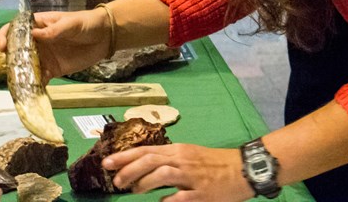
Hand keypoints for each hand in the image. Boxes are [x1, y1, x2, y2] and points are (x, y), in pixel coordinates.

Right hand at [0, 10, 109, 81]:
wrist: (104, 37)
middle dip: (9, 59)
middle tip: (10, 68)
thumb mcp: (70, 23)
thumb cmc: (85, 23)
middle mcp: (36, 41)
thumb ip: (54, 30)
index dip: (5, 36)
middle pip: (16, 49)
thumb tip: (34, 34)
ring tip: (17, 83)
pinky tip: (31, 92)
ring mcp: (43, 56)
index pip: (15, 28)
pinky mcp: (52, 70)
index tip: (2, 46)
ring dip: (19, 74)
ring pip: (25, 66)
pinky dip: (34, 86)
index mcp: (38, 25)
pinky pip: (39, 78)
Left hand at [102, 144, 251, 201]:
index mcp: (176, 150)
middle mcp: (181, 159)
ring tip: (132, 190)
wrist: (241, 169)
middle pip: (150, 159)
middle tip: (115, 180)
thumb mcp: (187, 155)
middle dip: (129, 169)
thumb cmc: (212, 163)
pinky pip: (181, 196)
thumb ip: (167, 160)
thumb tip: (142, 168)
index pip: (145, 150)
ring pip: (162, 173)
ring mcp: (192, 176)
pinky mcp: (202, 193)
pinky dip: (168, 199)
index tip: (107, 162)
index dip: (124, 156)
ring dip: (144, 182)